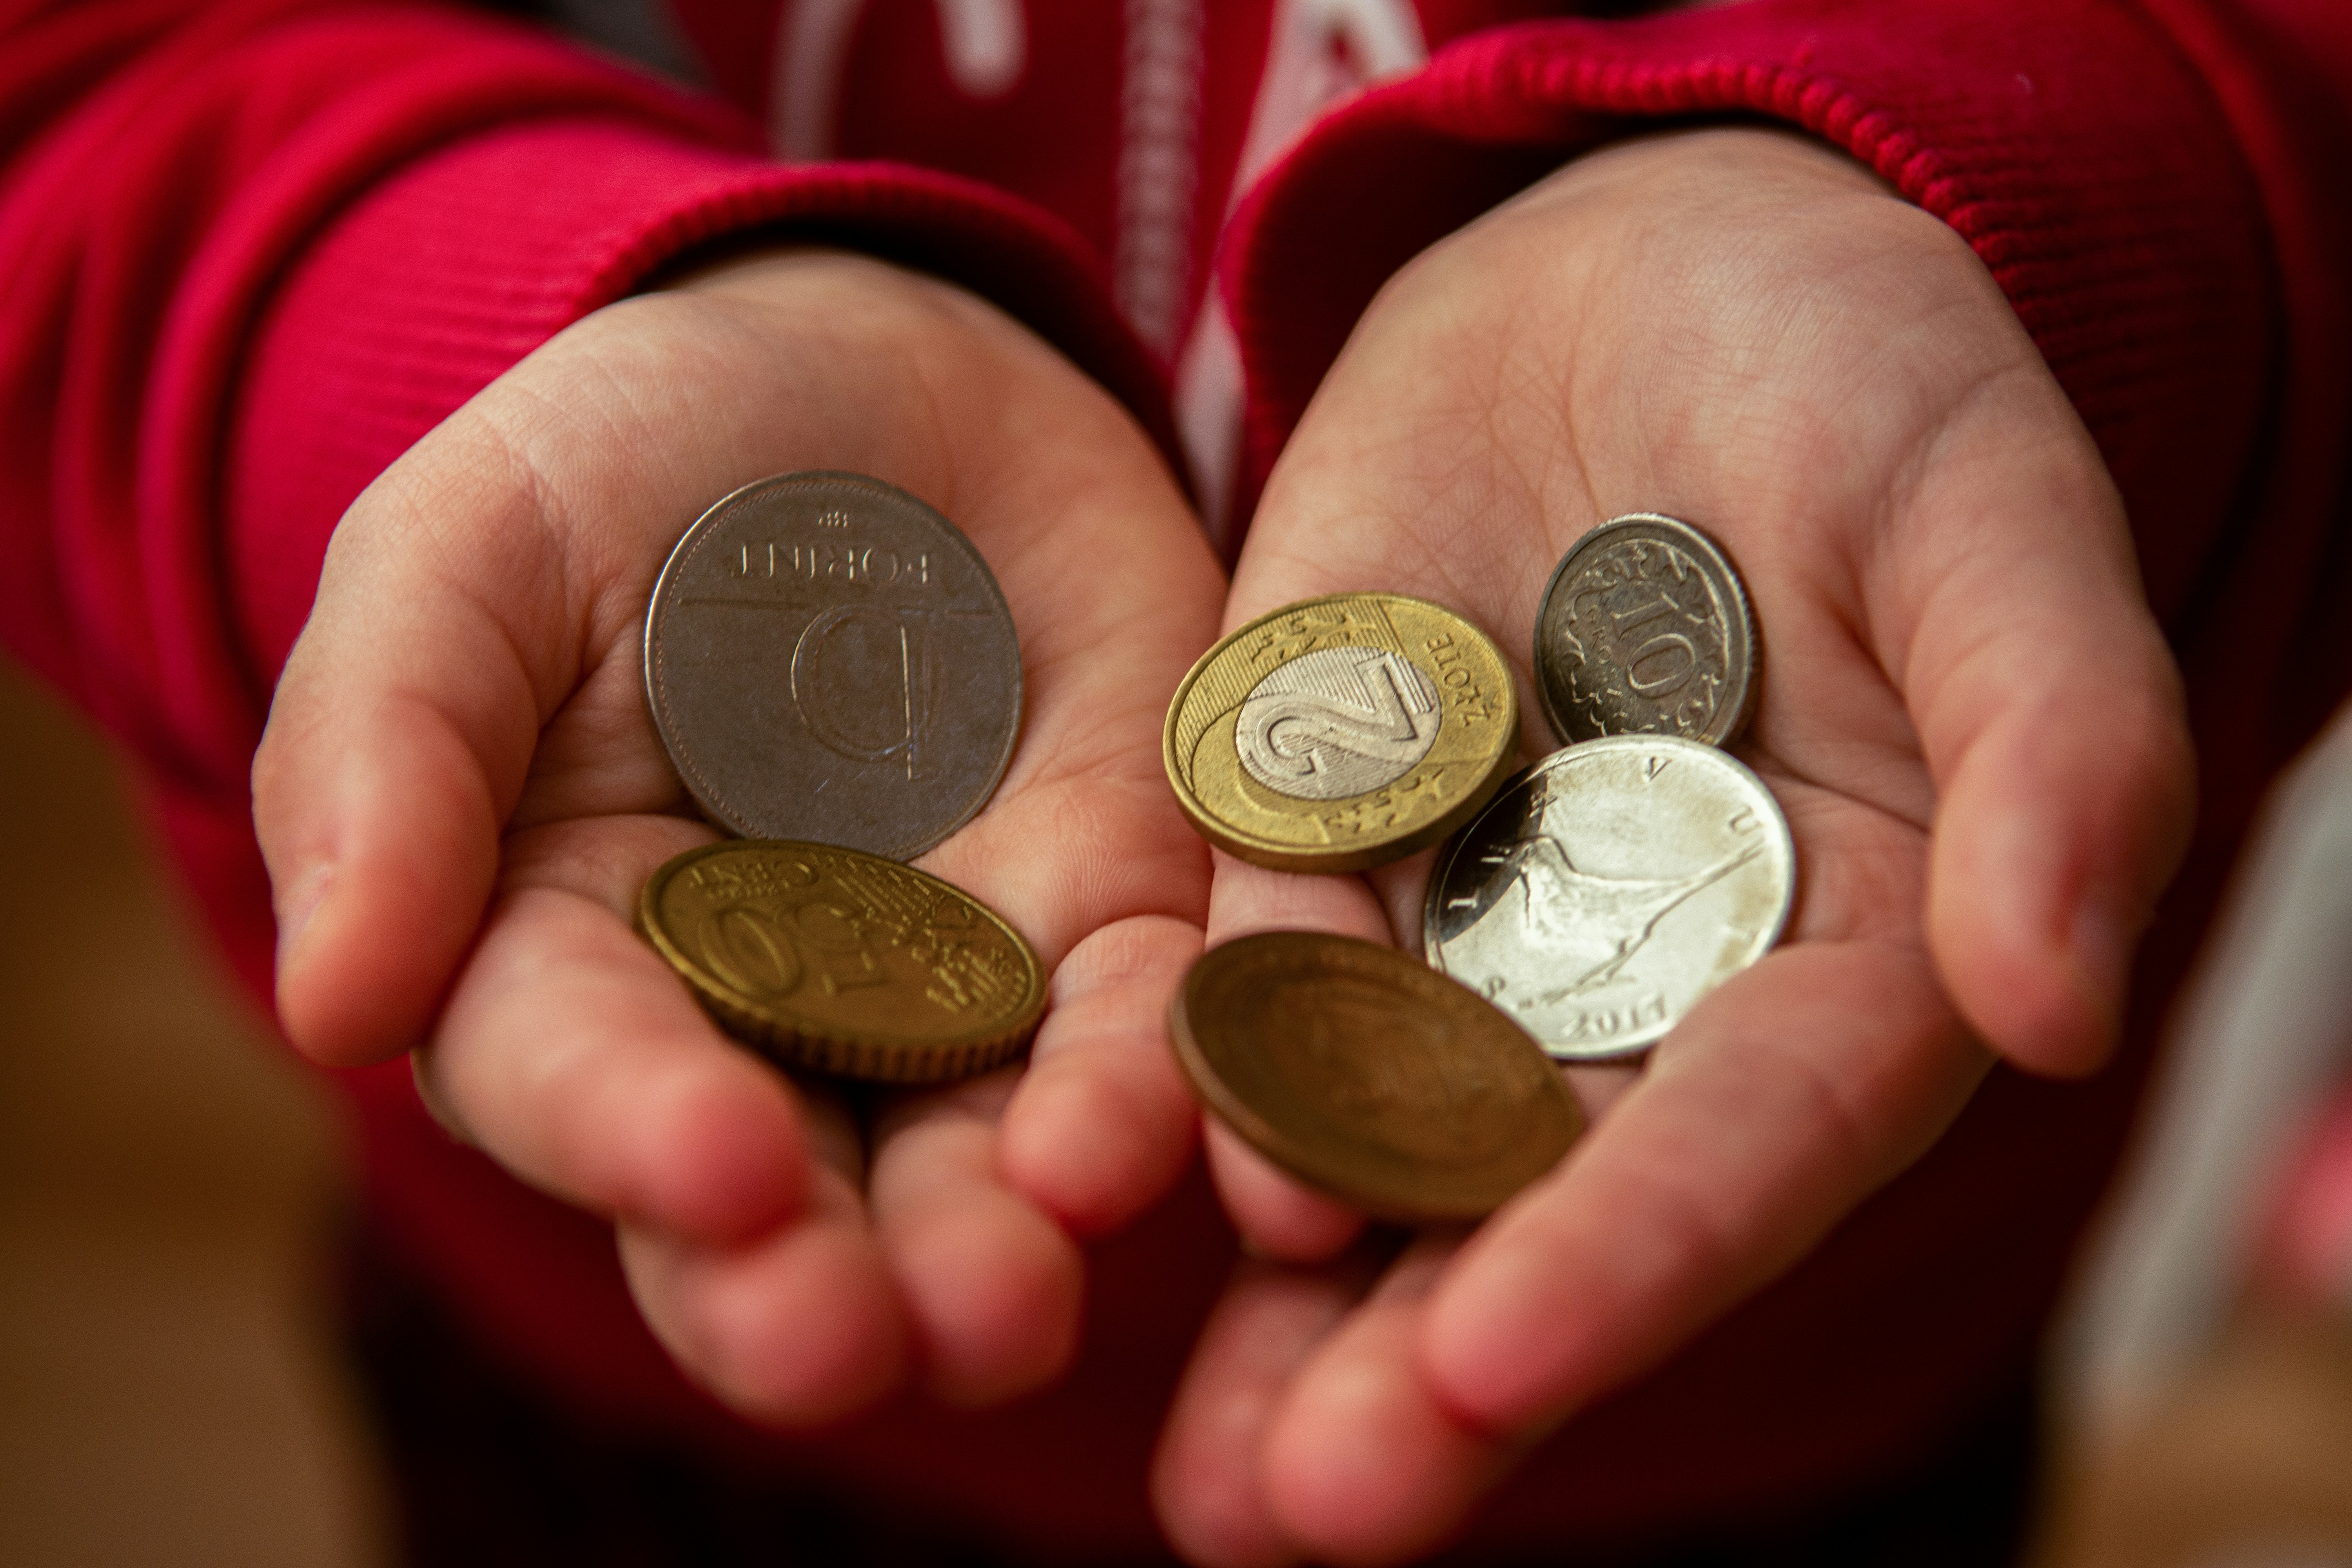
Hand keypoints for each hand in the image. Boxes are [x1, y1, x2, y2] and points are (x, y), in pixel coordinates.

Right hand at [252, 252, 1222, 1419]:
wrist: (868, 364)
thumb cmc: (629, 462)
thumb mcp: (467, 557)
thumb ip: (389, 760)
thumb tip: (333, 1009)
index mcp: (566, 949)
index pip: (578, 1074)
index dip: (635, 1136)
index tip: (713, 1175)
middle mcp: (761, 1015)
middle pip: (779, 1192)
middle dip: (811, 1286)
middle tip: (851, 1345)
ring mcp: (956, 979)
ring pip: (968, 1158)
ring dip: (992, 1249)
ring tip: (1011, 1315)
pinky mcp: (1117, 914)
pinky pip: (1144, 1025)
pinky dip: (1151, 1091)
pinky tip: (1136, 1144)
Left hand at [1150, 128, 2193, 1563]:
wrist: (1651, 269)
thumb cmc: (1871, 379)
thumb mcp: (1989, 525)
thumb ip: (2053, 753)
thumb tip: (2060, 1004)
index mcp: (1837, 953)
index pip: (1747, 1138)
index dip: (1630, 1255)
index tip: (1498, 1361)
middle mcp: (1637, 979)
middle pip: (1540, 1196)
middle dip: (1426, 1360)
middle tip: (1305, 1512)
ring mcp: (1462, 908)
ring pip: (1371, 1131)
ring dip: (1283, 1295)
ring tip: (1201, 1479)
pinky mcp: (1310, 812)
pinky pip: (1240, 947)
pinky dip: (1183, 1055)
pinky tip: (1097, 1165)